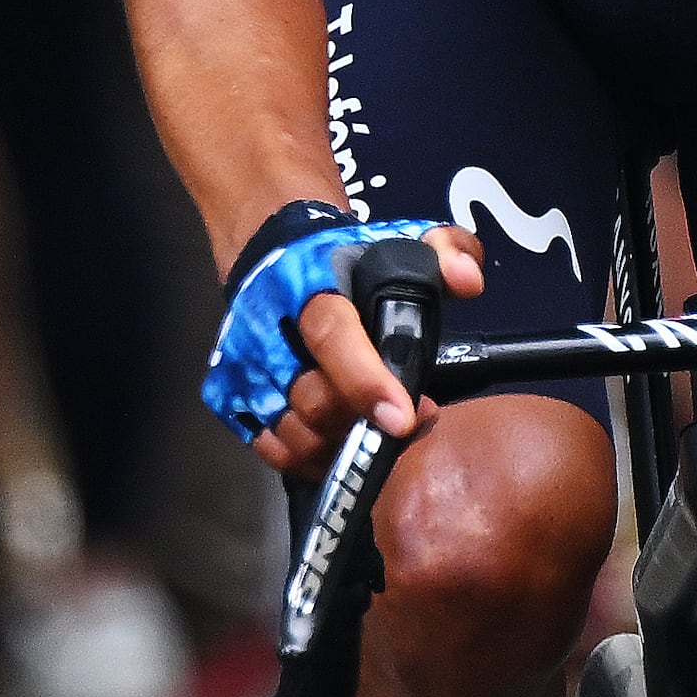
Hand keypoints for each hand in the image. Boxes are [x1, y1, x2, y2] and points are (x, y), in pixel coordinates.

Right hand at [207, 218, 488, 476]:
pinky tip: (337, 441)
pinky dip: (307, 457)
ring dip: (339, 444)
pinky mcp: (229, 395)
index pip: (332, 336)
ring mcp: (244, 367)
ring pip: (292, 434)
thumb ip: (447, 250)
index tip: (402, 417)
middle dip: (363, 421)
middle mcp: (267, 329)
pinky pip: (270, 449)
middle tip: (401, 416)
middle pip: (313, 401)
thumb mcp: (402, 239)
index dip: (366, 381)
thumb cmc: (344, 259)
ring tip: (370, 427)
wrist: (272, 252)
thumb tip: (467, 281)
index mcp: (310, 287)